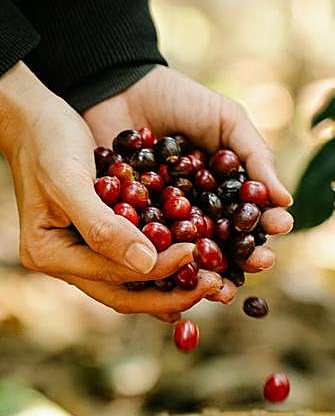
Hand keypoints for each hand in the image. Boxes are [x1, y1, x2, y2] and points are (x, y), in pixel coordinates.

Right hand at [0, 63, 221, 317]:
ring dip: (175, 287)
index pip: (115, 275)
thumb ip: (103, 226)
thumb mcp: (69, 180)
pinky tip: (195, 269)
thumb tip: (147, 264)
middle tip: (216, 285)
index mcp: (52, 254)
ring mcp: (86, 256)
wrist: (37, 120)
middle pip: (128, 295)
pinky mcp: (104, 243)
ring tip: (214, 283)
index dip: (159, 269)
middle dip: (174, 294)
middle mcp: (69, 264)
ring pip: (136, 286)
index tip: (196, 252)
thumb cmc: (47, 142)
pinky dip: (167, 268)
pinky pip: (139, 263)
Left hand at [83, 65, 293, 309]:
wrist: (118, 87)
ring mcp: (169, 225)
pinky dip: (163, 266)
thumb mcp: (227, 120)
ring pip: (192, 258)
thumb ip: (256, 156)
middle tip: (259, 264)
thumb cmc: (180, 100)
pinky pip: (150, 251)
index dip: (268, 224)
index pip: (253, 217)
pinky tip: (177, 277)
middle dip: (245, 259)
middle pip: (228, 247)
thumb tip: (286, 199)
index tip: (280, 226)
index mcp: (228, 194)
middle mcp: (202, 215)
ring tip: (222, 285)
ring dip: (210, 275)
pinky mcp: (134, 229)